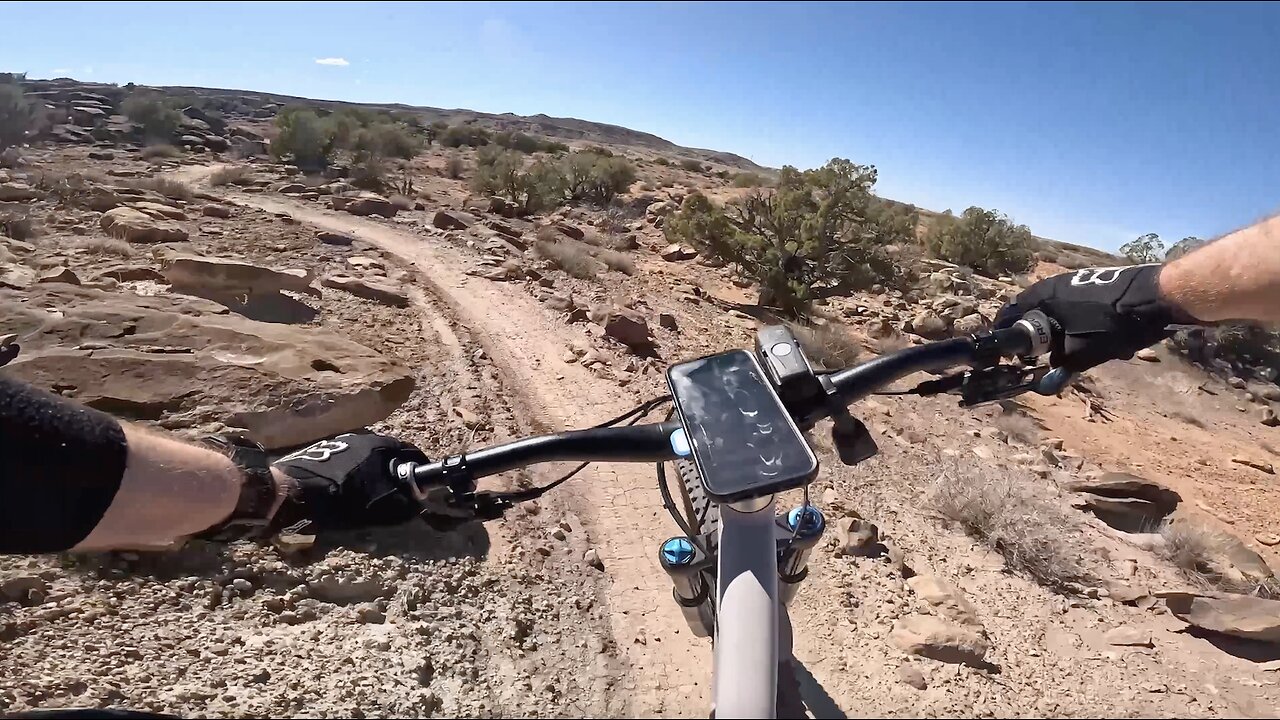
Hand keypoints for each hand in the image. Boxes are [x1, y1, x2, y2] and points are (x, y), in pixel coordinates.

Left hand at [269, 431, 428, 533]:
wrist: (289, 491)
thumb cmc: (336, 500)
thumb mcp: (373, 508)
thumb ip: (400, 503)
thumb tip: (416, 502)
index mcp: (380, 447)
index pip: (412, 453)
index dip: (419, 471)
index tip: (421, 487)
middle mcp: (364, 438)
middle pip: (391, 453)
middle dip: (397, 471)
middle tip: (398, 493)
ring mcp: (343, 442)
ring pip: (370, 456)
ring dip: (376, 471)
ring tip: (373, 493)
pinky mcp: (325, 449)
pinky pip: (351, 459)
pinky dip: (358, 472)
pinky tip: (349, 488)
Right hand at [996, 264, 1190, 371]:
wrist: (1156, 296)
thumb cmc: (1112, 324)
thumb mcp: (1083, 354)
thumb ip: (1061, 367)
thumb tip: (1047, 382)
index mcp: (1041, 298)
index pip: (1007, 315)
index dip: (1004, 338)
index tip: (1006, 358)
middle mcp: (1052, 285)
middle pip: (1033, 315)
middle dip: (1038, 340)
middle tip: (1042, 359)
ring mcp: (1074, 281)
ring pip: (1057, 314)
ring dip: (1061, 334)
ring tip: (1077, 352)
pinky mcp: (1094, 283)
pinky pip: (1076, 308)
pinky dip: (1078, 325)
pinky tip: (1099, 339)